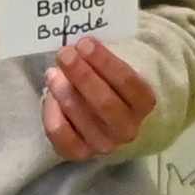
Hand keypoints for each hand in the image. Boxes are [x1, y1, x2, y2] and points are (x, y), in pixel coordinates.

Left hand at [39, 36, 156, 162]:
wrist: (106, 112)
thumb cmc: (109, 80)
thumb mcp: (113, 65)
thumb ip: (100, 56)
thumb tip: (78, 44)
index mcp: (144, 103)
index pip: (127, 82)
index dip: (104, 61)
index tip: (85, 43)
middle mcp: (128, 128)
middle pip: (104, 102)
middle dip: (81, 75)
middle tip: (65, 54)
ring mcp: (104, 144)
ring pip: (79, 116)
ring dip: (62, 90)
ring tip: (53, 72)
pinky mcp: (80, 152)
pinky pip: (60, 133)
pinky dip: (52, 111)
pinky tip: (50, 94)